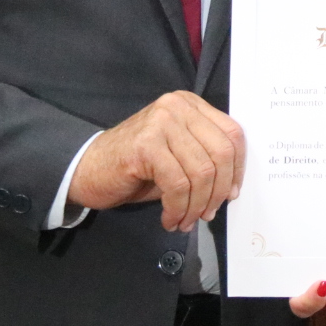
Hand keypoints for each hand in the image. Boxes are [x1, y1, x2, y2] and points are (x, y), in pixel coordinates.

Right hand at [68, 91, 245, 231]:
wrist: (87, 168)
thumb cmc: (136, 166)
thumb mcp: (178, 154)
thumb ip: (205, 158)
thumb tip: (232, 187)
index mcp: (190, 105)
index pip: (232, 134)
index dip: (238, 168)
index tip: (232, 194)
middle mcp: (177, 107)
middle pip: (221, 153)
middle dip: (218, 192)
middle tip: (207, 214)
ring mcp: (161, 122)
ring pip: (201, 172)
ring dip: (196, 206)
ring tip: (185, 220)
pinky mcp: (145, 145)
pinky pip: (177, 184)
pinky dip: (178, 208)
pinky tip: (170, 219)